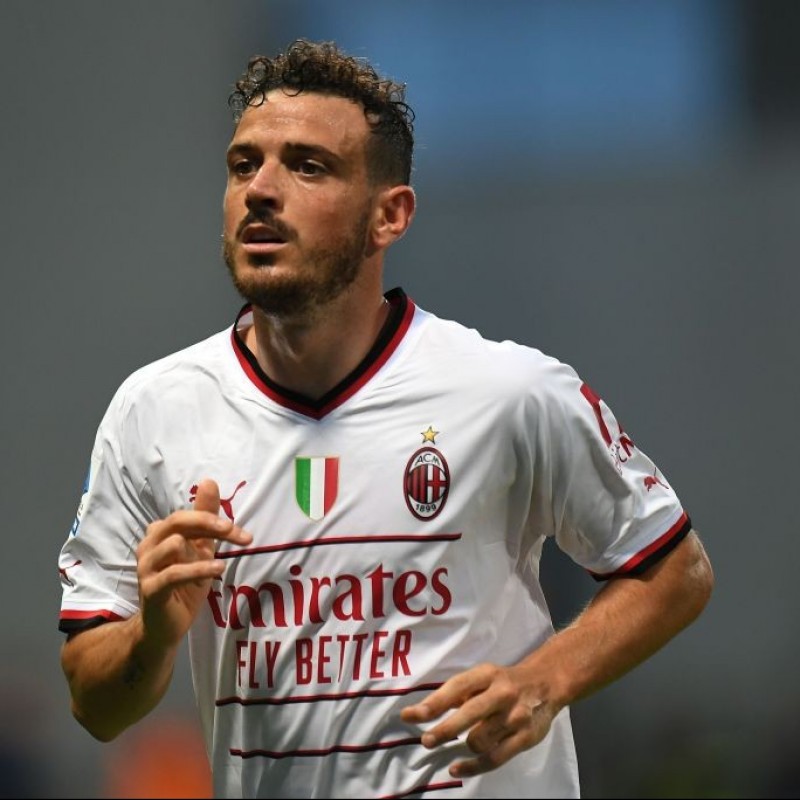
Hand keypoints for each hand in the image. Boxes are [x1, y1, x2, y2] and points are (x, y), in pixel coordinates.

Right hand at [136, 478, 251, 647]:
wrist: (165, 627)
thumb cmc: (184, 585)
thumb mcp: (200, 549)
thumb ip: (205, 519)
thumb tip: (209, 481)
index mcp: (160, 533)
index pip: (188, 516)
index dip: (216, 519)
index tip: (245, 535)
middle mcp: (149, 546)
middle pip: (177, 521)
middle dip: (208, 523)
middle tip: (234, 532)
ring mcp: (146, 567)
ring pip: (174, 543)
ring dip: (202, 554)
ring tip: (218, 565)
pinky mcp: (150, 589)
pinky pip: (174, 572)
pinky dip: (198, 569)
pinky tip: (217, 571)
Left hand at [400, 662, 559, 777]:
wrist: (546, 684)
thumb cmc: (504, 682)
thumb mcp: (483, 677)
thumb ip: (458, 692)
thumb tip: (422, 711)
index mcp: (487, 674)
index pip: (457, 687)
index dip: (433, 703)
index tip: (410, 715)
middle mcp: (502, 693)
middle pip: (469, 714)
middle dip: (445, 730)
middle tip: (426, 741)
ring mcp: (515, 717)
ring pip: (480, 740)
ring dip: (463, 746)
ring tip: (458, 746)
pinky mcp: (525, 738)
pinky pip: (494, 758)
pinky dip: (472, 767)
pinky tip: (456, 768)